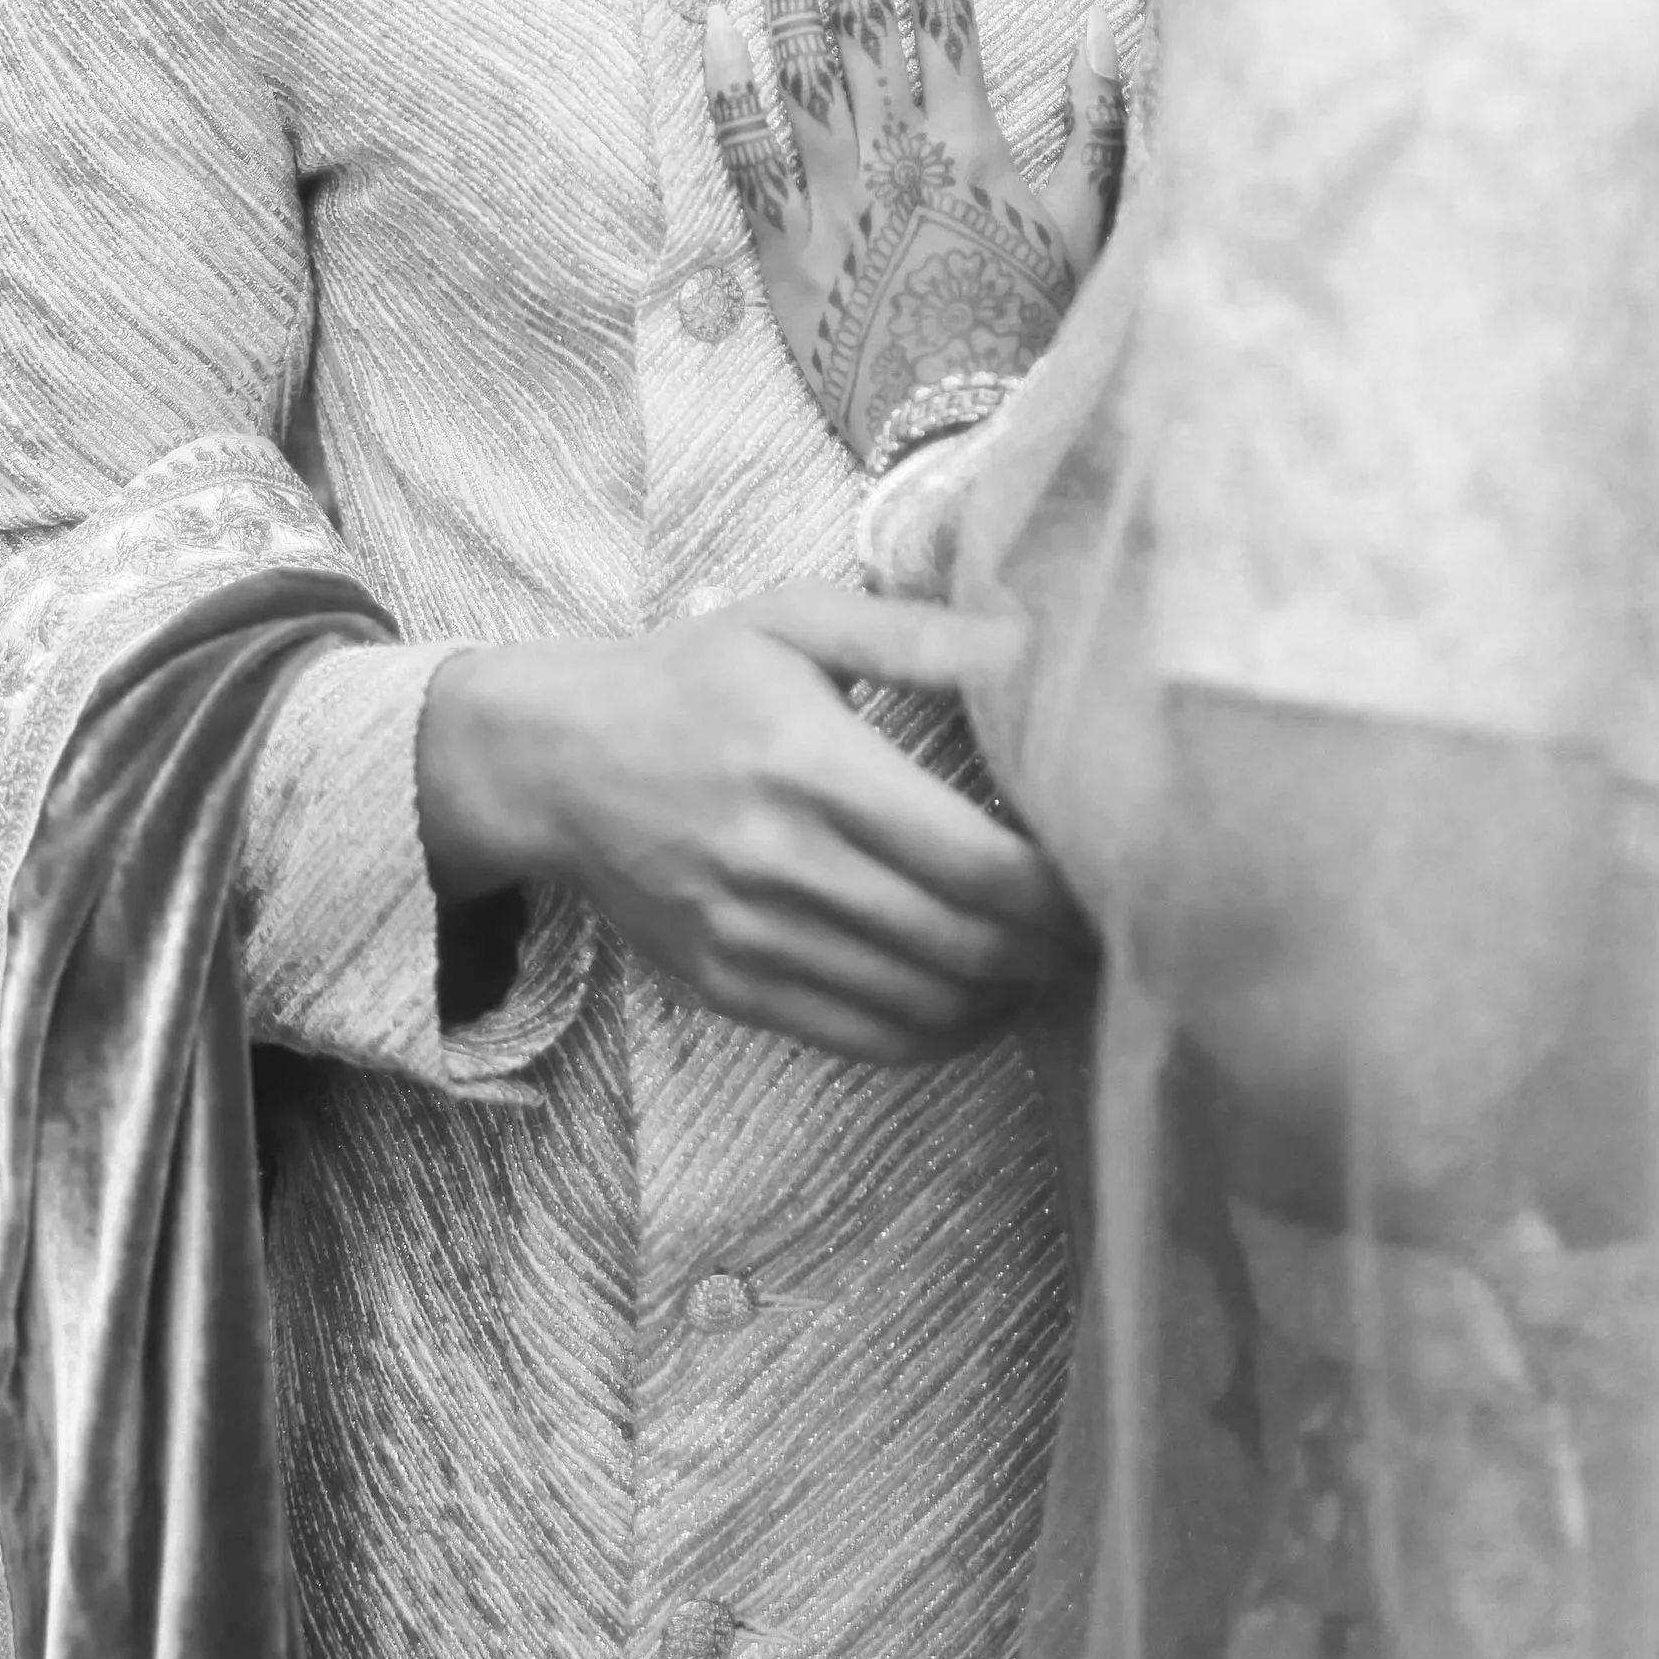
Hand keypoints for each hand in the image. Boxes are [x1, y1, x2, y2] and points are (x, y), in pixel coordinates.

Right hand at [417, 587, 1085, 1063]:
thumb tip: (1029, 646)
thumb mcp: (793, 621)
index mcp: (812, 766)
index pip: (972, 860)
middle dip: (1048, 948)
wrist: (554, 761)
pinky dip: (937, 1034)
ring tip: (1048, 964)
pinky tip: (975, 1001)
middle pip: (961, 941)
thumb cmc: (688, 678)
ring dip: (1004, 995)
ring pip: (920, 1001)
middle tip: (1101, 930)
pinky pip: (860, 1037)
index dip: (1056, 889)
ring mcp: (754, 936)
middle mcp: (785, 863)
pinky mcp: (731, 985)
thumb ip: (916, 635)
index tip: (1104, 877)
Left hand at [701, 0, 1122, 465]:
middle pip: (863, 12)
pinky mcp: (782, 245)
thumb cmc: (1034, 328)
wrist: (968, 430)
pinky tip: (717, 24)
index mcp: (970, 133)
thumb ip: (1100, 118)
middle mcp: (896, 145)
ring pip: (800, 62)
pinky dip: (729, 84)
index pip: (942, 1)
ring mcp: (833, 191)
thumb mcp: (1091, 222)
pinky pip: (747, 149)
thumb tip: (1106, 22)